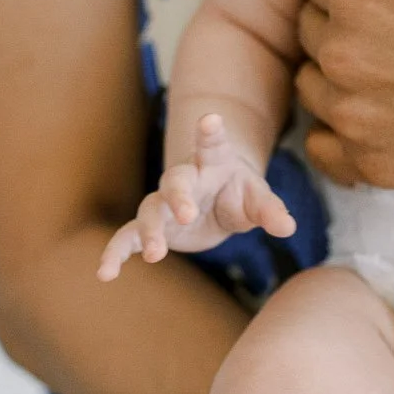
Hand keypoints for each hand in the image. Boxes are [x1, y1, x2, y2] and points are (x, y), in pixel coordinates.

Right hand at [96, 114, 295, 277]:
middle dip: (178, 197)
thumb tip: (288, 227)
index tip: (211, 119)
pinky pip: (128, 237)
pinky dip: (115, 253)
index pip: (213, 145)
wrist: (218, 201)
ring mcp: (164, 202)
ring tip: (155, 254)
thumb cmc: (239, 194)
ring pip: (150, 210)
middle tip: (186, 215)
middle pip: (176, 181)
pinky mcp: (153, 226)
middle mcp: (185, 179)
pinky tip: (105, 274)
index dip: (210, 133)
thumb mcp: (258, 201)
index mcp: (214, 162)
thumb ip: (270, 211)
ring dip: (150, 231)